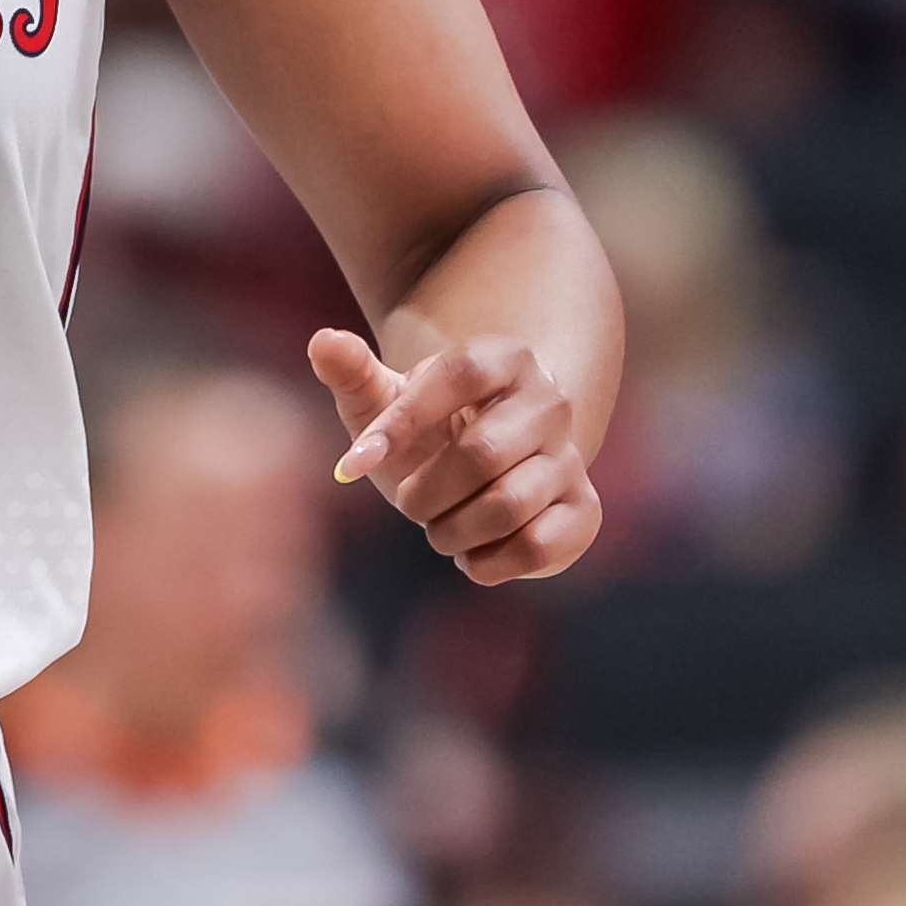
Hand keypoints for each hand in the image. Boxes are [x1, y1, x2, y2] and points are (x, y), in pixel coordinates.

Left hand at [309, 327, 599, 583]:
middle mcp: (549, 402)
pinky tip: (472, 554)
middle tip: (408, 505)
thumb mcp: (384, 401)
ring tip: (438, 530)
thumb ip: (352, 372)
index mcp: (503, 360)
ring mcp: (571, 458)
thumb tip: (323, 342)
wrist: (486, 476)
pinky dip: (487, 563)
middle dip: (425, 493)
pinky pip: (537, 548)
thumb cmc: (426, 434)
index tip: (354, 463)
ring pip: (508, 506)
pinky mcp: (583, 512)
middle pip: (483, 452)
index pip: (457, 375)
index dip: (402, 421)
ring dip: (451, 532)